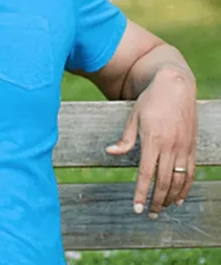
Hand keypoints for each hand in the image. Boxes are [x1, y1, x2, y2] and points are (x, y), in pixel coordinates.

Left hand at [106, 67, 197, 218]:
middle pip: (164, 182)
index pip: (146, 174)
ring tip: (162, 209)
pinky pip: (191, 172)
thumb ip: (125, 139)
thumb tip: (110, 153)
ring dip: (171, 197)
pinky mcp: (192, 147)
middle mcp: (171, 147)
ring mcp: (184, 148)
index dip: (142, 193)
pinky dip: (186, 187)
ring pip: (179, 180)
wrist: (175, 87)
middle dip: (156, 201)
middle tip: (149, 214)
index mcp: (153, 140)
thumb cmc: (150, 101)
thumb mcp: (133, 117)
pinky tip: (180, 198)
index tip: (137, 208)